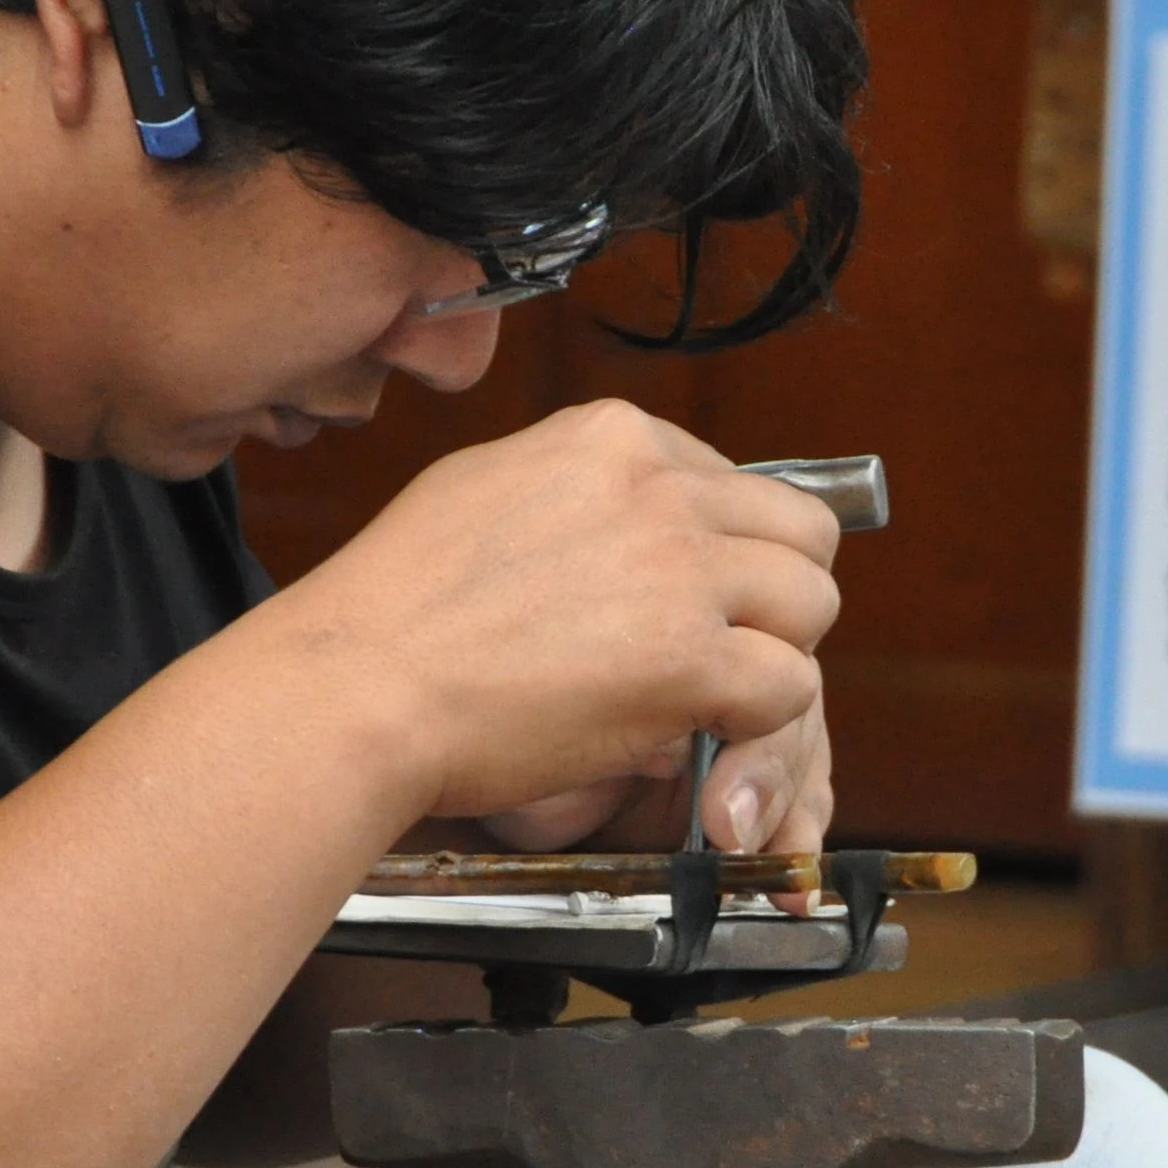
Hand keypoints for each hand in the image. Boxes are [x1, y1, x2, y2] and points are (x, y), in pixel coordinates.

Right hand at [264, 400, 842, 829]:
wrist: (355, 686)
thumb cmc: (396, 611)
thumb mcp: (487, 491)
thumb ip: (579, 498)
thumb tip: (629, 523)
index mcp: (611, 436)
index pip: (735, 480)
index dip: (724, 552)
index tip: (688, 598)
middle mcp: (658, 487)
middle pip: (800, 532)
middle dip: (775, 597)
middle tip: (723, 650)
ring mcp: (679, 570)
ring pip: (812, 603)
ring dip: (774, 656)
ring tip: (707, 694)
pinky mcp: (687, 658)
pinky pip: (789, 685)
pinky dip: (756, 722)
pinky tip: (698, 730)